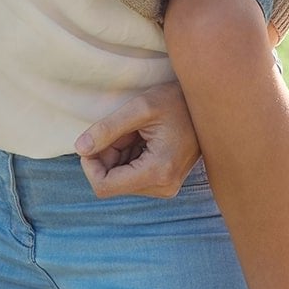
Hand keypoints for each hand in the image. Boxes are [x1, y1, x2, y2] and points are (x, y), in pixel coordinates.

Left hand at [74, 81, 201, 197]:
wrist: (208, 105)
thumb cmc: (177, 101)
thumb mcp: (140, 107)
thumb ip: (108, 128)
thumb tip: (80, 148)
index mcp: (158, 172)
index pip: (104, 186)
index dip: (90, 164)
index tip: (96, 139)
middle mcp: (164, 187)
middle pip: (111, 183)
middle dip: (108, 156)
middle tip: (124, 130)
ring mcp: (166, 187)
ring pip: (120, 180)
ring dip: (119, 155)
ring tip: (137, 133)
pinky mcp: (166, 183)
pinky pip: (132, 177)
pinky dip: (129, 157)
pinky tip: (143, 139)